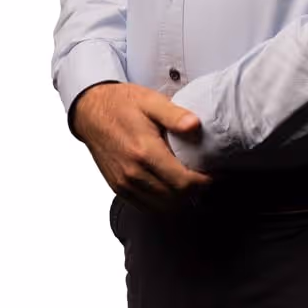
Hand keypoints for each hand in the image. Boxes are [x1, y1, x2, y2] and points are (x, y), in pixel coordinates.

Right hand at [72, 82, 212, 212]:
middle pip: (175, 199)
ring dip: (182, 200)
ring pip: (162, 207)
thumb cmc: (122, 103)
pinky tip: (172, 188)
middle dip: (196, 191)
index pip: (182, 182)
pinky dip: (164, 203)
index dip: (204, 182)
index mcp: (144, 151)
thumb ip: (174, 114)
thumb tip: (195, 125)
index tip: (216, 174)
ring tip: (194, 183)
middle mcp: (133, 173)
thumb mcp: (150, 100)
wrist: (90, 112)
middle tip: (208, 177)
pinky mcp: (119, 188)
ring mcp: (124, 184)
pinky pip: (146, 206)